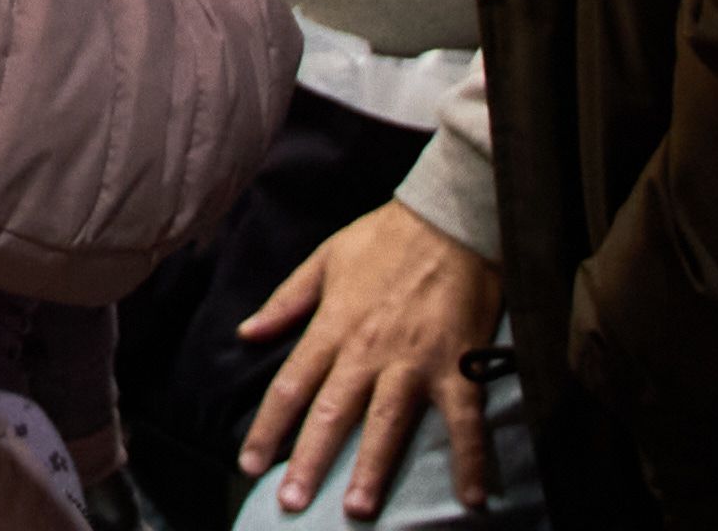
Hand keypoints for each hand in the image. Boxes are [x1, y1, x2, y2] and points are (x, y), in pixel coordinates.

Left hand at [238, 199, 500, 520]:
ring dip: (373, 468)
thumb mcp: (323, 259)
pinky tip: (472, 497)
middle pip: (331, 413)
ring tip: (357, 509)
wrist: (448, 216)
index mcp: (333, 327)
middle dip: (309, 461)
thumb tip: (246, 334)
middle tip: (292, 504)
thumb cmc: (384, 237)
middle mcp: (368, 351)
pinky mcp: (458, 364)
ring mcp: (414, 361)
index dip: (267, 428)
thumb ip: (285, 302)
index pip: (290, 386)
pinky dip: (470, 459)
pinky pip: (465, 420)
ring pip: (387, 422)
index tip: (249, 464)